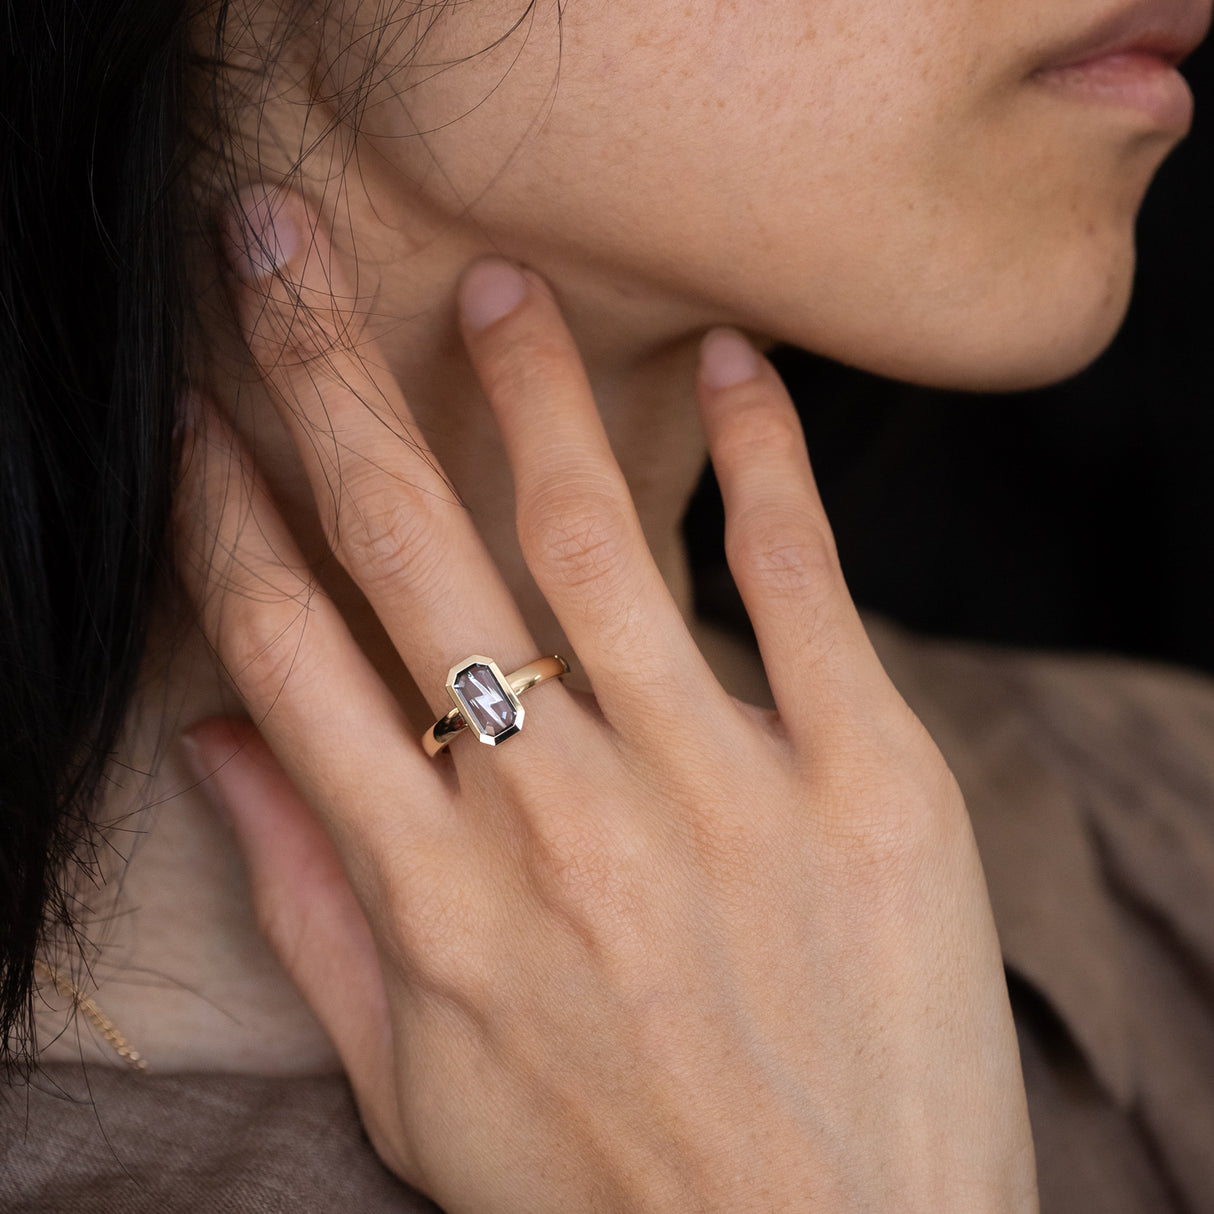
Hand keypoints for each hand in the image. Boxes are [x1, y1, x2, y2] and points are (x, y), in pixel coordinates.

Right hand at [176, 194, 1037, 1212]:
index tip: (201, 415)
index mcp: (437, 897)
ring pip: (592, 533)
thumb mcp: (418, 1087)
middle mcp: (560, 822)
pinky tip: (737, 369)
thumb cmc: (615, 1198)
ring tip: (500, 291)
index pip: (289, 646)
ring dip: (531, 391)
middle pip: (409, 551)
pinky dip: (767, 457)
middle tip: (286, 257)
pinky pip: (797, 577)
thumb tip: (217, 746)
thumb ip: (313, 911)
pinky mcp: (867, 779)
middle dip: (329, 383)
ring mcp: (720, 791)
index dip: (227, 510)